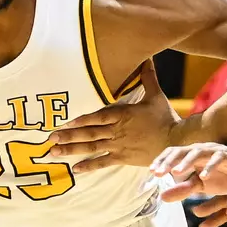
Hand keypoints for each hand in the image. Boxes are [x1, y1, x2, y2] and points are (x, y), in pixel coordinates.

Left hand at [47, 63, 177, 172]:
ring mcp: (119, 146)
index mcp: (123, 114)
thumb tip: (148, 57)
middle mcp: (117, 131)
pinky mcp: (123, 158)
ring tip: (54, 152)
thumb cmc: (166, 118)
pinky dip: (89, 166)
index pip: (98, 117)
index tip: (66, 122)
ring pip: (92, 148)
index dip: (82, 120)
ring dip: (72, 150)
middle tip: (49, 138)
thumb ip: (148, 77)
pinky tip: (75, 169)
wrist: (177, 141)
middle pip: (89, 133)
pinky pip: (103, 162)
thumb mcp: (156, 95)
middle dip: (68, 136)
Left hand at [150, 142, 226, 199]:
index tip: (151, 174)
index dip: (161, 161)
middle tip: (157, 173)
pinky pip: (219, 159)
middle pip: (182, 151)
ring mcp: (216, 151)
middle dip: (168, 161)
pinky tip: (203, 177)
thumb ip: (183, 189)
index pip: (173, 153)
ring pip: (198, 152)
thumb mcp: (202, 186)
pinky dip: (211, 167)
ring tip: (176, 173)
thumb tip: (162, 197)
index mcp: (193, 155)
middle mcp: (202, 150)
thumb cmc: (226, 175)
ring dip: (186, 162)